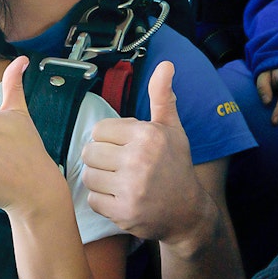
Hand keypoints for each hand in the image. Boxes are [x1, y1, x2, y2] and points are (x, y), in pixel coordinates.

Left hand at [80, 62, 209, 243]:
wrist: (188, 214)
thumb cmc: (176, 167)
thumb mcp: (172, 130)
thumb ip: (162, 97)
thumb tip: (165, 64)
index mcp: (147, 135)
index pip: (98, 130)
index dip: (108, 139)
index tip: (124, 148)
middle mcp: (139, 160)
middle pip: (89, 152)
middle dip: (101, 159)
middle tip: (119, 167)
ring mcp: (131, 188)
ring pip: (88, 176)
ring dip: (99, 180)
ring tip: (119, 182)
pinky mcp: (123, 213)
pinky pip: (92, 200)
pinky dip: (102, 201)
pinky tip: (120, 198)